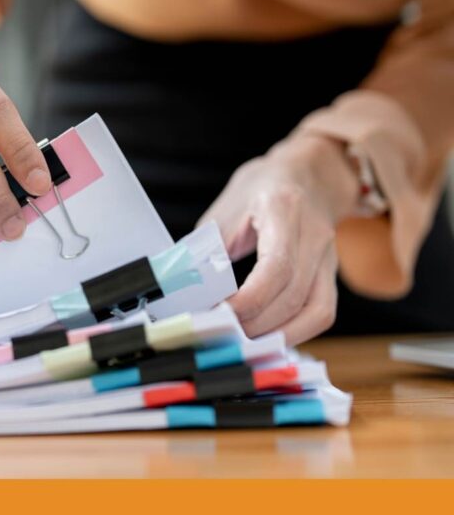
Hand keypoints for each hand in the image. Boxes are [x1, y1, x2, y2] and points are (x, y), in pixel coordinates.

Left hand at [198, 135, 360, 344]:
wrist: (309, 173)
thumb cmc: (260, 190)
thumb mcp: (226, 210)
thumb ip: (207, 248)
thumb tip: (183, 289)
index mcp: (284, 210)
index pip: (277, 267)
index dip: (249, 300)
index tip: (219, 313)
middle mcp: (315, 235)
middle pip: (294, 295)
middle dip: (255, 324)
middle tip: (221, 333)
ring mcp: (330, 257)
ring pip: (317, 311)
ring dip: (278, 335)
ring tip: (243, 342)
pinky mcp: (332, 274)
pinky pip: (322, 313)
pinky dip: (295, 332)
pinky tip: (267, 337)